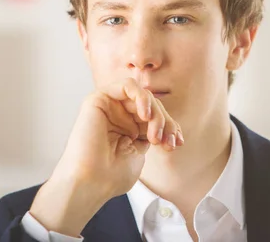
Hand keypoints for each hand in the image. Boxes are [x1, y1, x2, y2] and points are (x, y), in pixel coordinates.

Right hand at [29, 77, 183, 236]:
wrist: (91, 183)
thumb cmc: (112, 175)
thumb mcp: (140, 151)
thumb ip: (150, 132)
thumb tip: (168, 124)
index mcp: (129, 128)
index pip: (156, 117)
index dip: (171, 126)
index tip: (177, 143)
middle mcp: (119, 115)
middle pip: (152, 105)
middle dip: (165, 122)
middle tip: (166, 141)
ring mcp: (109, 106)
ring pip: (143, 95)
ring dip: (155, 112)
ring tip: (154, 133)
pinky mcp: (98, 99)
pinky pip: (127, 85)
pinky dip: (141, 96)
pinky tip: (145, 115)